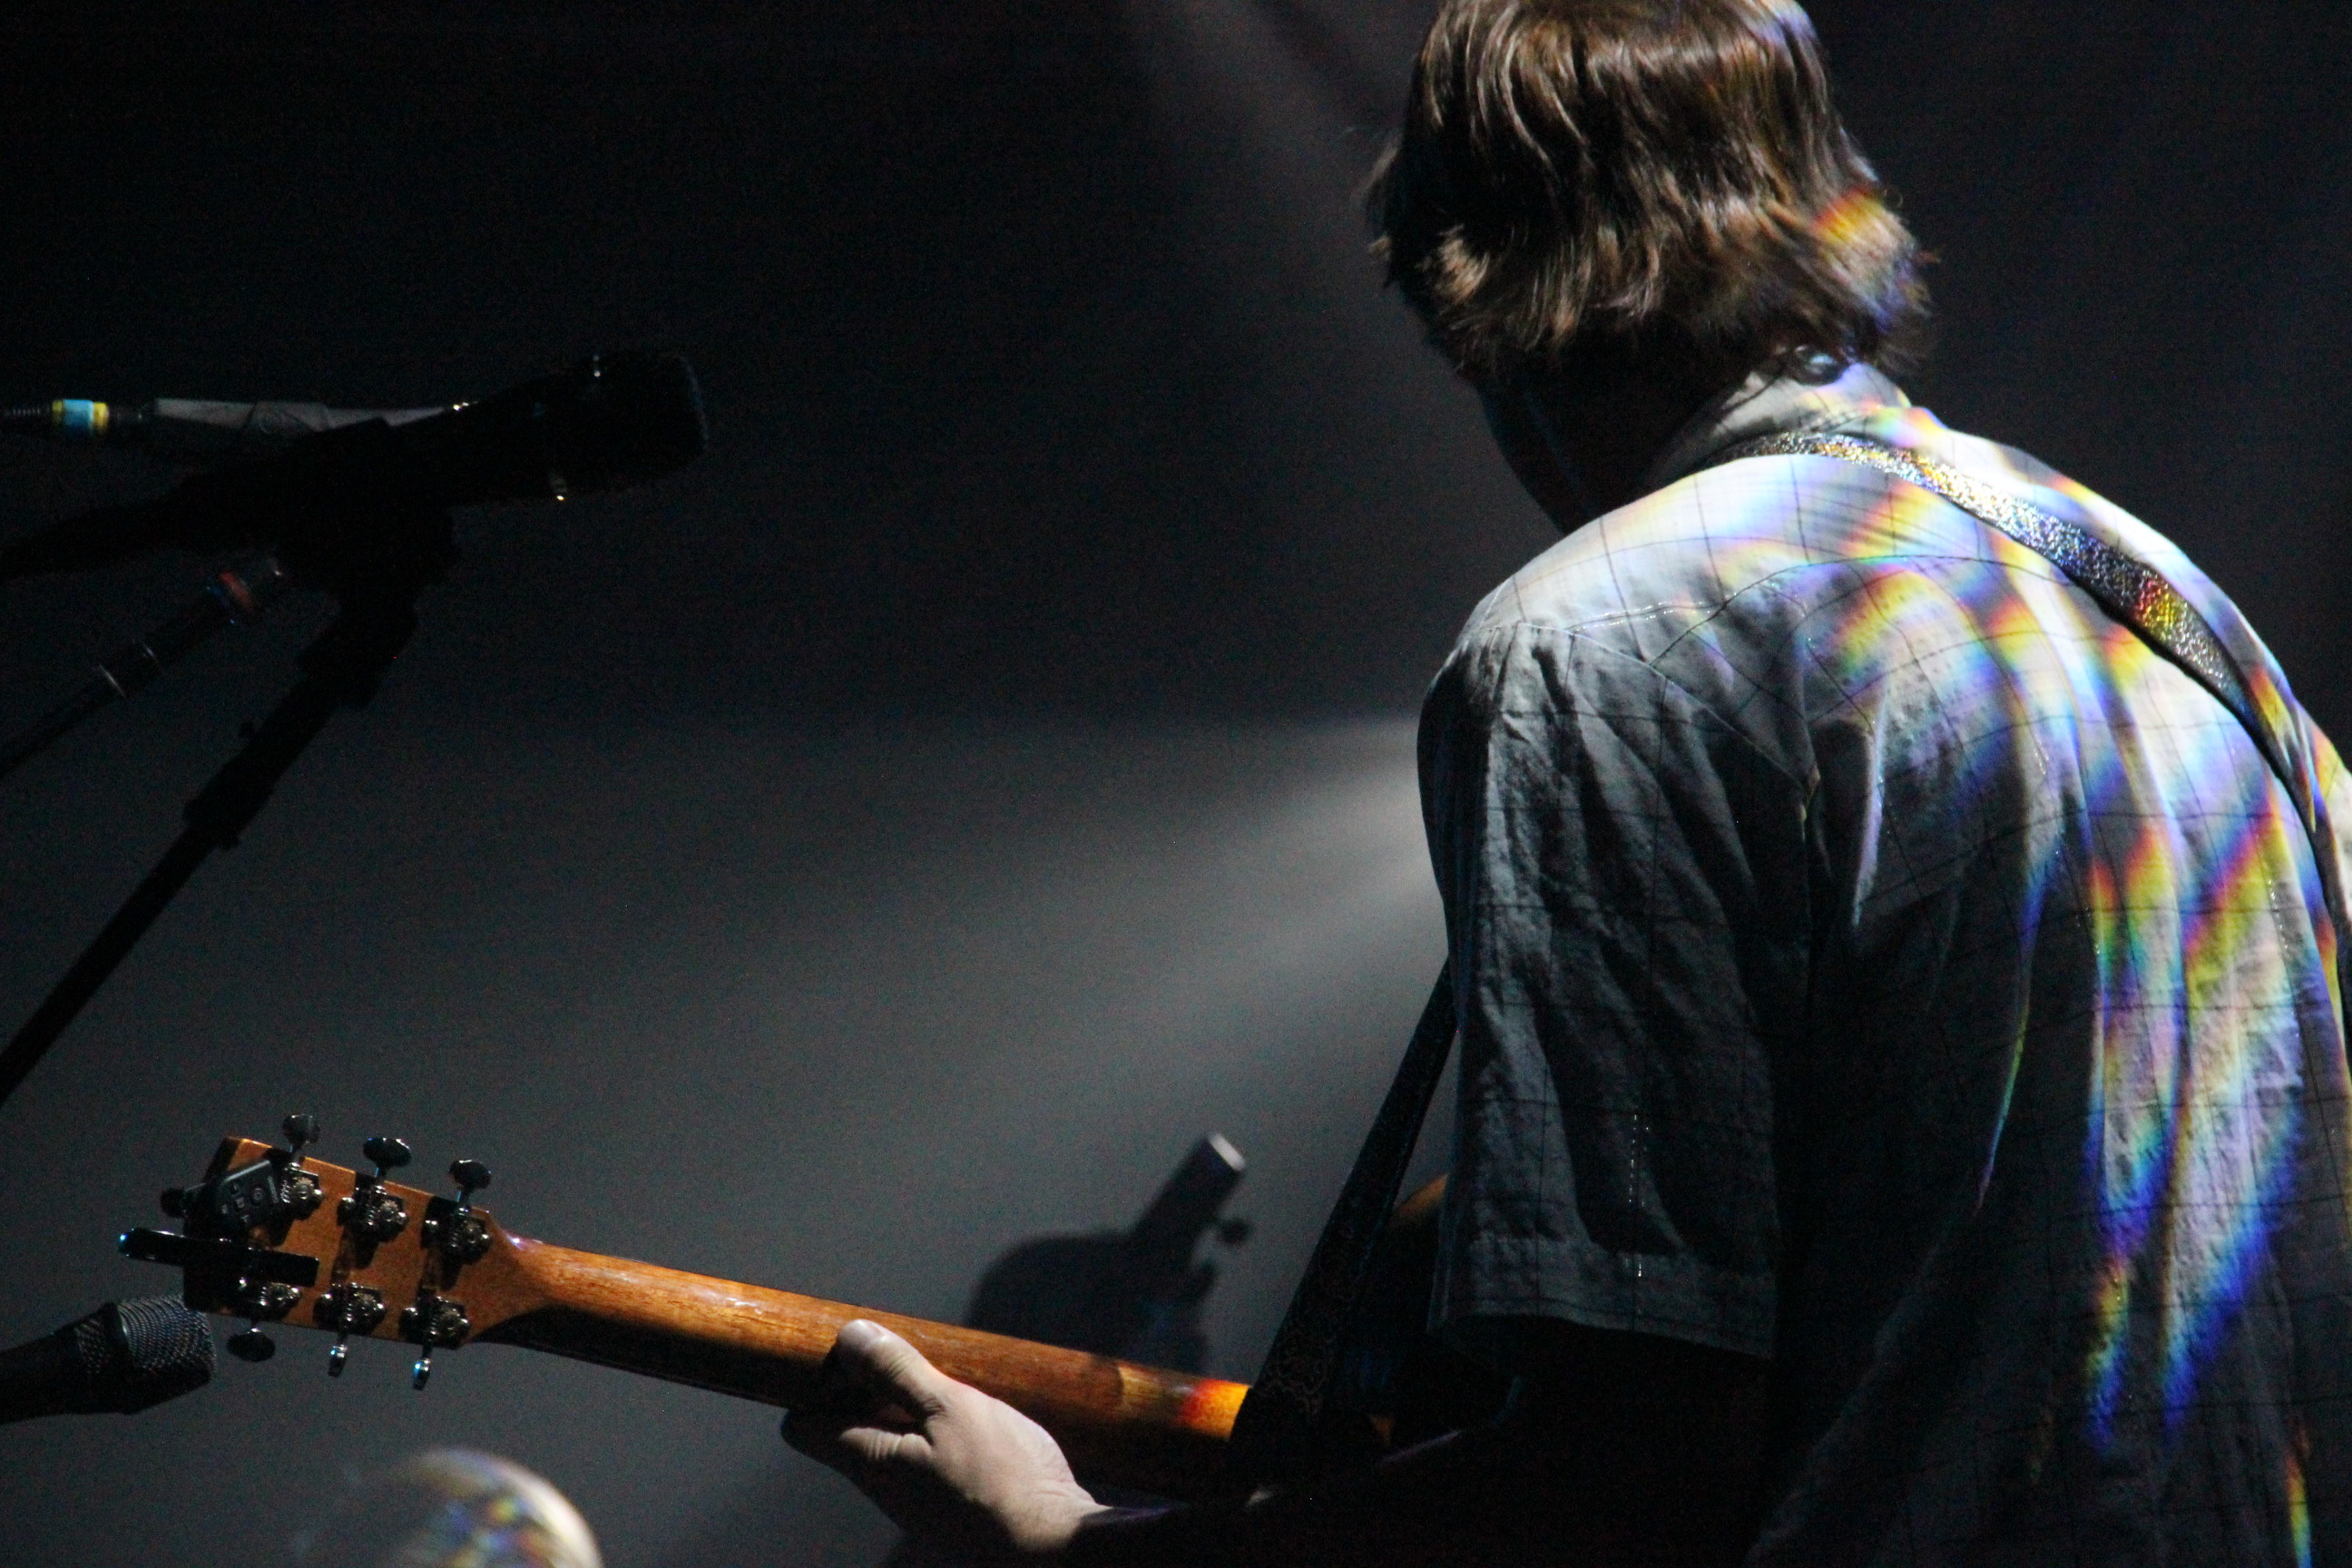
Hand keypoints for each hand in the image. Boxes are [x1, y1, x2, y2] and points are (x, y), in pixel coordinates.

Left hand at [783, 1320, 1107, 1560]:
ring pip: (887, 1441)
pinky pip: (921, 1457)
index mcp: (871, 1462)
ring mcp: (915, 1500)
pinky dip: (933, 1429)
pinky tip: (971, 1416)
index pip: (801, 1427)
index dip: (814, 1387)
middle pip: (845, 1428)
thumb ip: (896, 1372)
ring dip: (906, 1406)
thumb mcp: (949, 1407)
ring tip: (946, 1383)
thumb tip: (849, 1337)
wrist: (1055, 1542)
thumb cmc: (1002, 1476)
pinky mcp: (947, 1504)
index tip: (855, 1358)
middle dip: (867, 1387)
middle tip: (909, 1358)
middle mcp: (883, 1487)